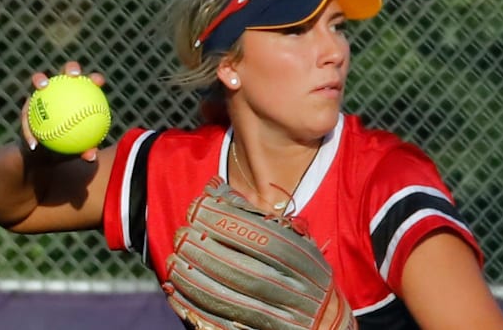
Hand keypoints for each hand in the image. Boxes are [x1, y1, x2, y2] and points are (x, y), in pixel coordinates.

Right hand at [21, 61, 105, 161]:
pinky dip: (30, 113)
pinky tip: (30, 117)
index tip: (99, 82)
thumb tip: (91, 156)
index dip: (94, 79)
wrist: (43, 155)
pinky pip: (26, 108)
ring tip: (42, 85)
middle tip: (74, 75)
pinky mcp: (27, 105)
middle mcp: (60, 92)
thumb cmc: (65, 149)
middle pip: (67, 73)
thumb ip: (84, 151)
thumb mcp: (76, 152)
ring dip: (40, 79)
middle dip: (72, 68)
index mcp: (77, 98)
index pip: (89, 85)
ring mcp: (42, 96)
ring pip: (39, 81)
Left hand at [162, 177, 356, 329]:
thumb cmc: (305, 275)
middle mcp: (297, 293)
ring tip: (174, 261)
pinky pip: (224, 327)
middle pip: (247, 272)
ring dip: (197, 281)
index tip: (199, 207)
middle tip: (181, 235)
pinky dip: (197, 310)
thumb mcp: (296, 243)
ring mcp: (281, 320)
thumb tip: (215, 188)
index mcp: (306, 264)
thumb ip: (258, 217)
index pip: (266, 240)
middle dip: (208, 252)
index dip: (230, 223)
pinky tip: (177, 293)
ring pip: (233, 301)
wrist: (328, 325)